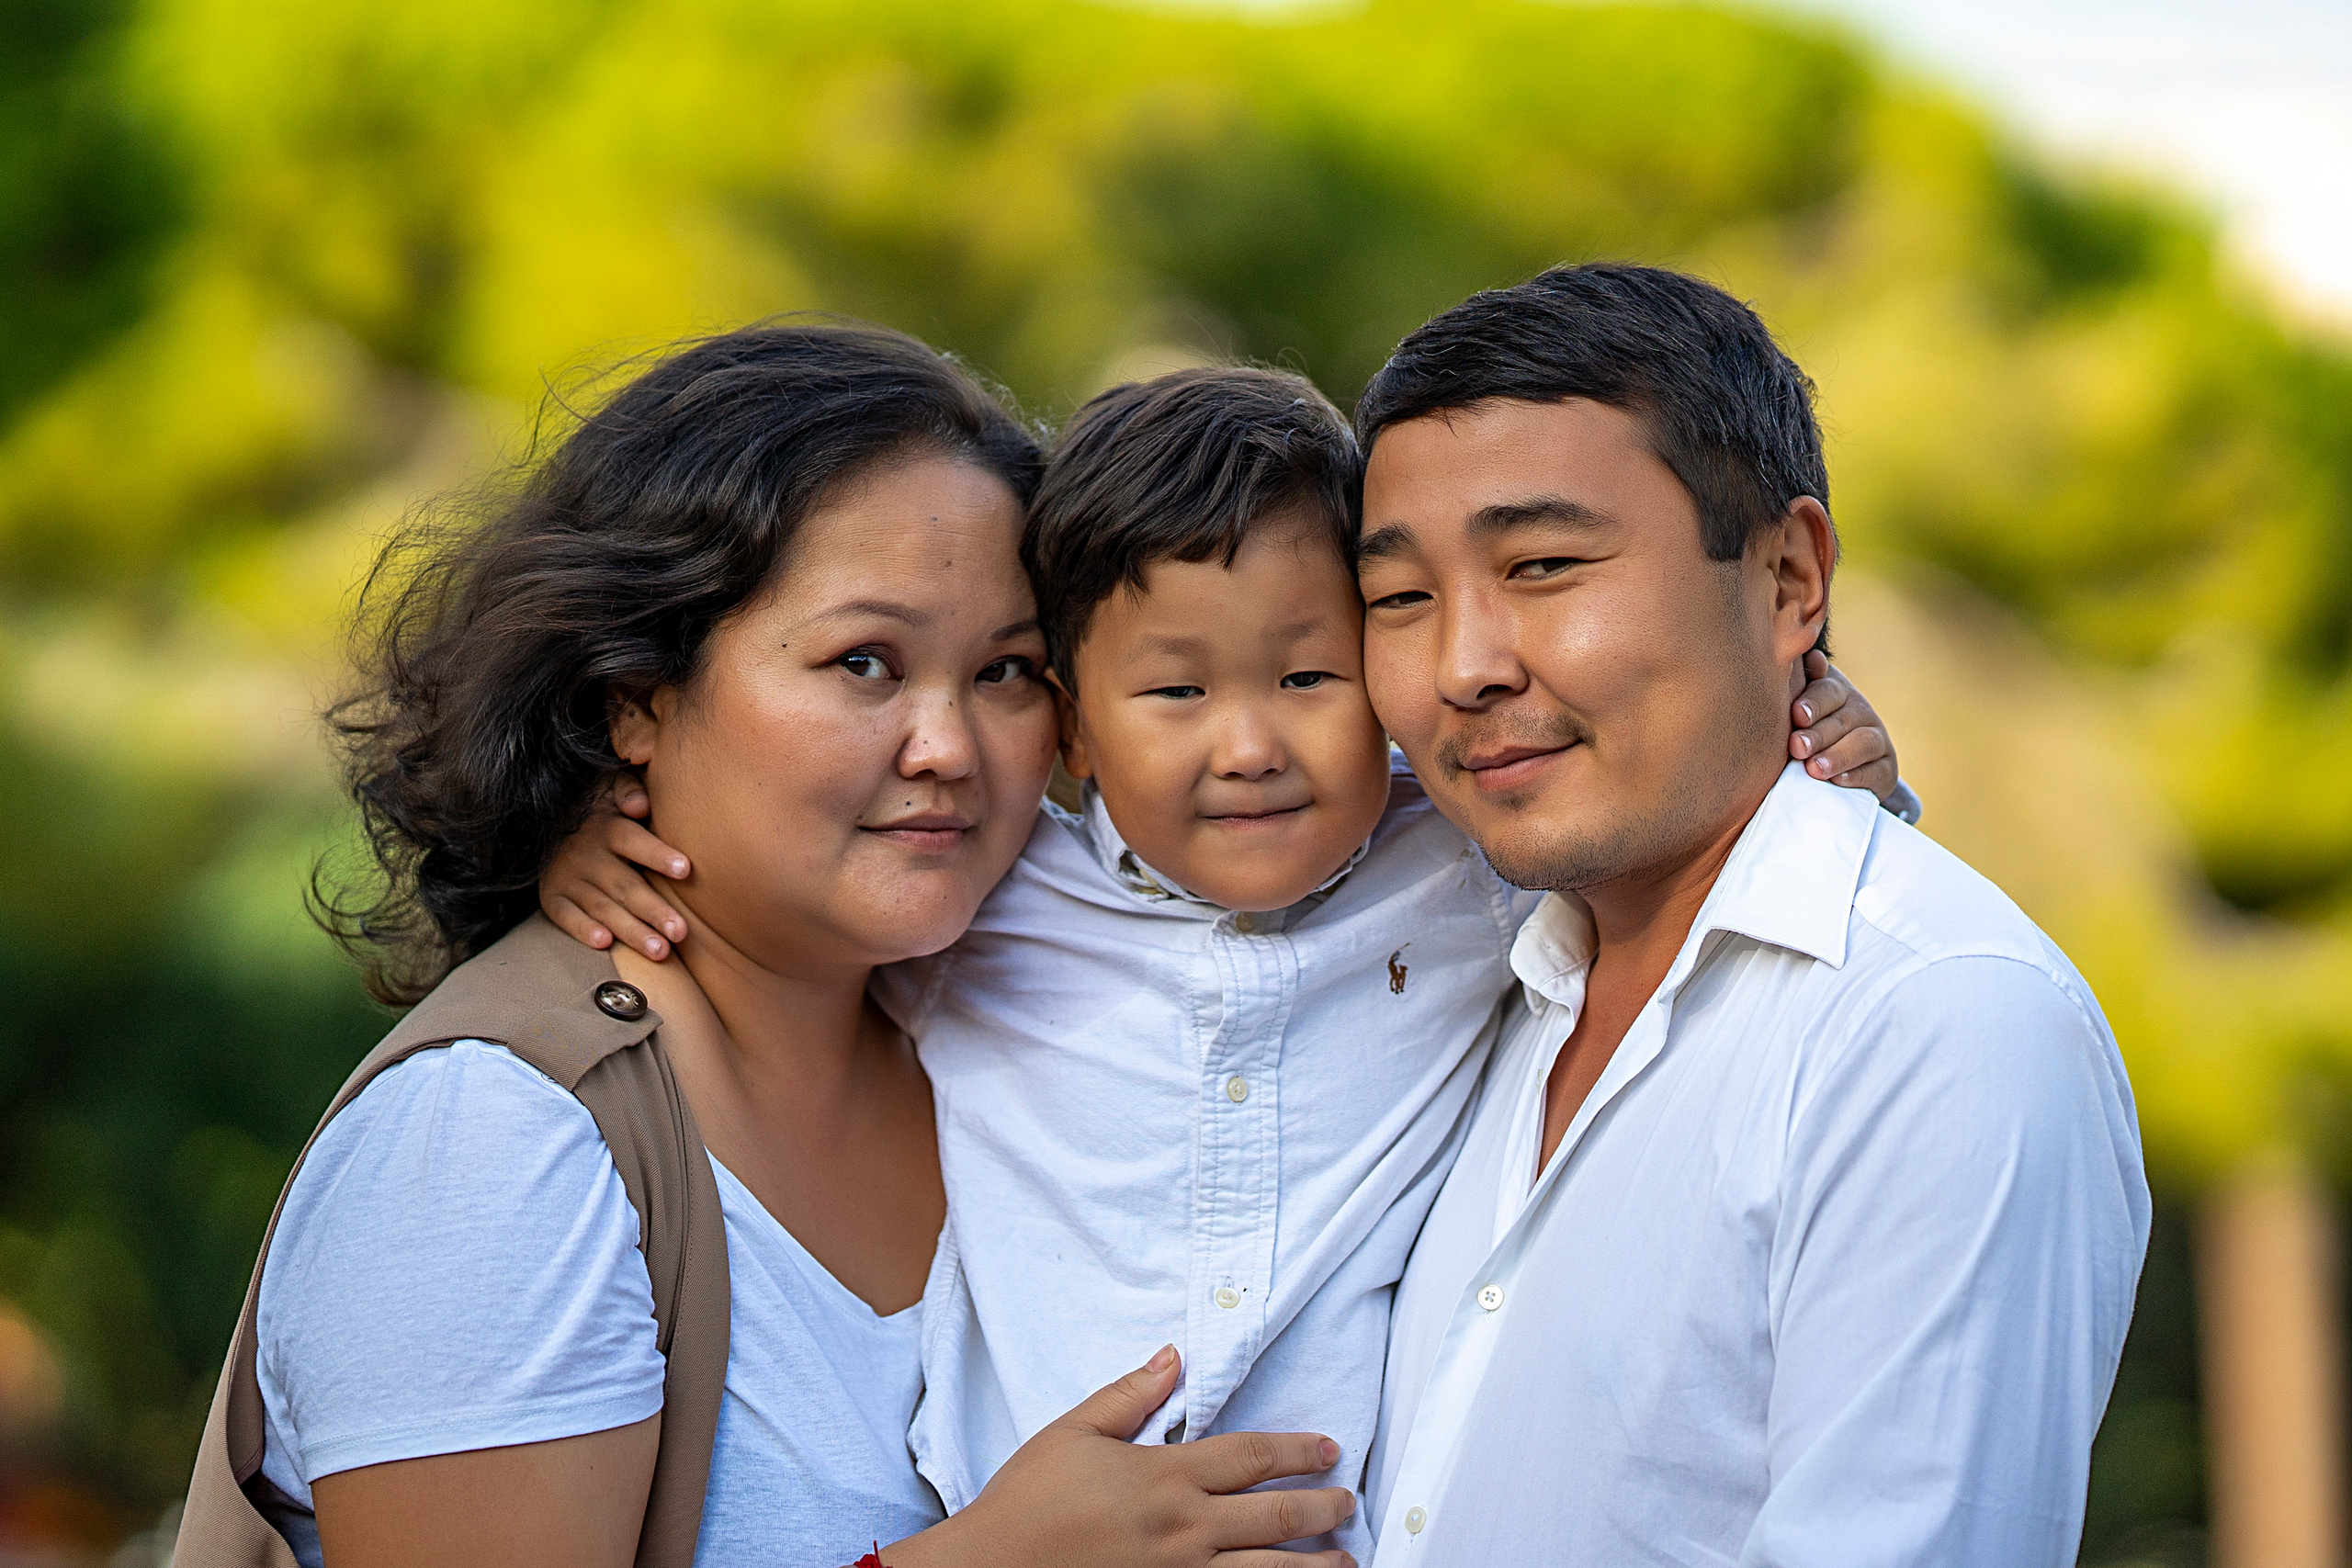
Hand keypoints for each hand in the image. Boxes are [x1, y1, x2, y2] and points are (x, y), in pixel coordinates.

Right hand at [539, 774, 693, 959]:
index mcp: (608, 828)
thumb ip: (629, 791)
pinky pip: (565, 916)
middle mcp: (586, 854)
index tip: (685, 869)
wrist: (547, 822)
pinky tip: (604, 943)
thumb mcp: (611, 789)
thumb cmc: (599, 809)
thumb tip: (640, 804)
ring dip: (631, 931)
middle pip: (624, 885)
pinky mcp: (552, 897)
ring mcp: (567, 877)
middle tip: (680, 932)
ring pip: (602, 908)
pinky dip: (582, 929)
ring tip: (660, 951)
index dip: (658, 855)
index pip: (634, 841)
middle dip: (653, 911)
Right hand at [880, 1347, 1355, 1567]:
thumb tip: (1172, 1359)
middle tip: (1349, 1503)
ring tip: (1346, 1563)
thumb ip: (1129, 1397)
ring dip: (1315, 1566)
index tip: (1329, 1449)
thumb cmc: (1025, 1503)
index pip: (1251, 1456)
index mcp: (1164, 1477)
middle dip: (1322, 1508)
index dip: (1298, 1451)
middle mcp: (1184, 1529)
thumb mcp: (1072, 1433)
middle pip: (1275, 1517)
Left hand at [1790, 651, 1899, 800]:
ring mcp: (1878, 739)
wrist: (1836, 769)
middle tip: (1797, 747)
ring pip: (1863, 743)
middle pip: (1842, 720)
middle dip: (1817, 735)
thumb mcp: (1800, 710)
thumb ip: (1803, 686)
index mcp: (1837, 692)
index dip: (1813, 703)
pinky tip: (1838, 781)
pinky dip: (1856, 776)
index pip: (1829, 692)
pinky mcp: (1886, 769)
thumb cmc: (1807, 732)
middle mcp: (1861, 711)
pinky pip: (1876, 771)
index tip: (1797, 715)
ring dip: (1837, 756)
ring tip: (1814, 768)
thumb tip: (1813, 659)